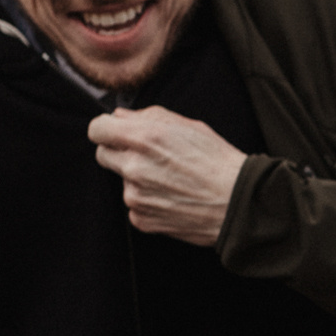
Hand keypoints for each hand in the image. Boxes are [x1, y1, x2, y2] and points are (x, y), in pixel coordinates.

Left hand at [90, 107, 249, 245]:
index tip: (117, 133)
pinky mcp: (141, 219)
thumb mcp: (189, 126)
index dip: (107, 129)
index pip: (97, 129)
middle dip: (120, 152)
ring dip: (138, 179)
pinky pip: (134, 205)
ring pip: (122, 181)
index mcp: (145, 138)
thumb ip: (149, 116)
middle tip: (149, 156)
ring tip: (171, 180)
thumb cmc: (218, 163)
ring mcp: (135, 196)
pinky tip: (173, 198)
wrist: (238, 204)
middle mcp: (134, 167)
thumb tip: (121, 116)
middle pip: (103, 154)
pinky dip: (149, 201)